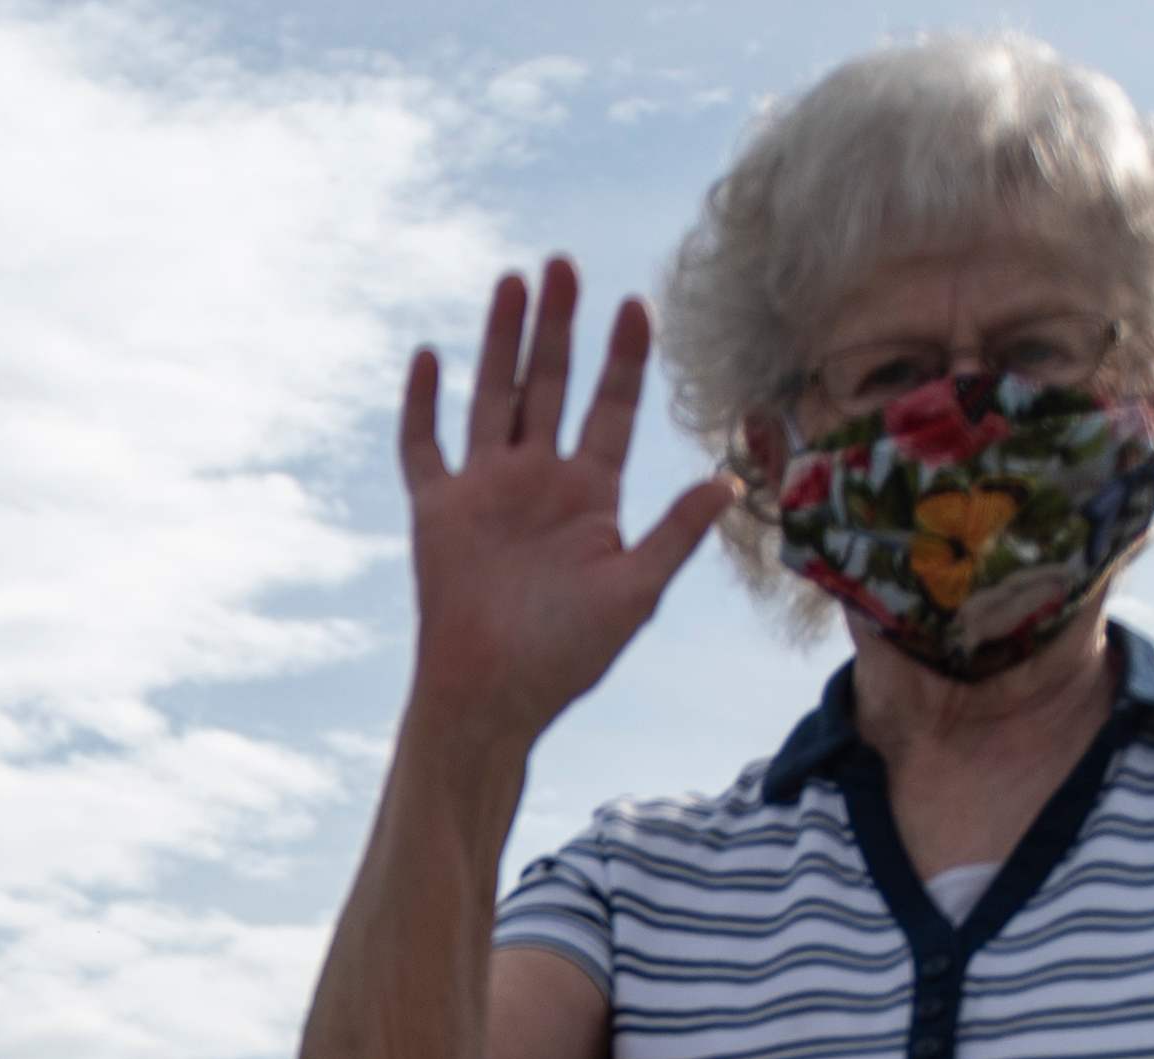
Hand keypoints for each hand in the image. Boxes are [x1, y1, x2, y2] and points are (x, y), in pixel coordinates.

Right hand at [398, 264, 732, 738]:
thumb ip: (675, 532)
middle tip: (566, 264)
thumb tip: (730, 480)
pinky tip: (430, 357)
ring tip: (514, 282)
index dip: (623, 359)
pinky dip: (423, 405)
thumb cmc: (567, 656)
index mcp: (589, 495)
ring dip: (502, 342)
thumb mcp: (636, 592)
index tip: (636, 306)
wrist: (492, 698)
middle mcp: (538, 481)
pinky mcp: (438, 511)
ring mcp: (486, 491)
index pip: (611, 410)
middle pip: (550, 385)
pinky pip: (425, 447)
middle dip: (560, 326)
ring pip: (493, 397)